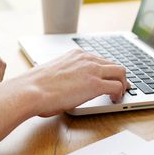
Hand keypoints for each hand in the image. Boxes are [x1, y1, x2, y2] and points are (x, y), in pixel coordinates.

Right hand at [9, 49, 128, 116]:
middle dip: (118, 76)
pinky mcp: (95, 84)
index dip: (106, 71)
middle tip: (119, 87)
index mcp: (75, 54)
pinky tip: (114, 99)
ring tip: (119, 94)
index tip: (108, 78)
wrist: (31, 90)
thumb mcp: (54, 73)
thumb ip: (66, 74)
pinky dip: (120, 93)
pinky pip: (117, 86)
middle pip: (113, 64)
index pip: (99, 60)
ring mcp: (92, 70)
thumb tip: (67, 86)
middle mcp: (86, 58)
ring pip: (120, 72)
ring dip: (122, 83)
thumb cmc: (36, 85)